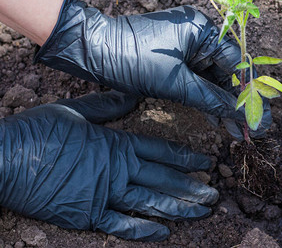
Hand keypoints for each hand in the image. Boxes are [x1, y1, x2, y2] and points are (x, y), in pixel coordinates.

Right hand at [0, 91, 217, 240]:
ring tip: (202, 211)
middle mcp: (118, 169)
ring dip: (178, 207)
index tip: (207, 163)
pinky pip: (122, 225)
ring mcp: (105, 193)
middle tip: (215, 193)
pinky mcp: (88, 214)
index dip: (187, 157)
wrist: (5, 159)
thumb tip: (133, 94)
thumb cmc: (38, 131)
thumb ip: (108, 105)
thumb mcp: (76, 110)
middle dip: (192, 187)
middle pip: (164, 179)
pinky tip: (163, 232)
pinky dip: (143, 229)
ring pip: (151, 202)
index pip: (162, 151)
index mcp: (117, 143)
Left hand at [34, 0, 270, 139]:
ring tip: (234, 130)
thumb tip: (240, 116)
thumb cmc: (131, 58)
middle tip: (249, 129)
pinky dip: (203, 97)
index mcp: (201, 29)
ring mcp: (185, 45)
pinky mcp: (174, 57)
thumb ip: (210, 98)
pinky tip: (215, 118)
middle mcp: (197, 33)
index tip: (257, 117)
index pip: (234, 64)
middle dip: (235, 102)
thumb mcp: (174, 82)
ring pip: (211, 78)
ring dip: (220, 103)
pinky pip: (195, 78)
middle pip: (225, 72)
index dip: (246, 93)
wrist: (91, 50)